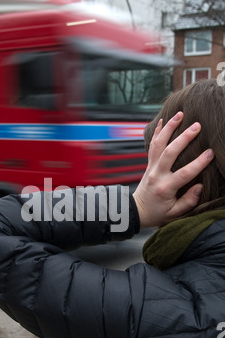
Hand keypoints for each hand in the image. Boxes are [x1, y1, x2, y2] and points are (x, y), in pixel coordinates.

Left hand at [133, 111, 214, 227]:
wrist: (136, 210)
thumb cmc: (158, 212)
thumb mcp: (174, 213)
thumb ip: (188, 201)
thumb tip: (200, 186)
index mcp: (165, 188)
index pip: (184, 173)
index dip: (198, 163)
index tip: (210, 153)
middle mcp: (157, 174)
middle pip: (169, 152)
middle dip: (183, 138)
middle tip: (197, 126)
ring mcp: (151, 167)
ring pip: (159, 144)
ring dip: (169, 128)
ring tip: (180, 114)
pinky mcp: (148, 163)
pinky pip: (152, 145)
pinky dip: (158, 131)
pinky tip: (164, 119)